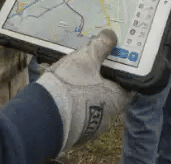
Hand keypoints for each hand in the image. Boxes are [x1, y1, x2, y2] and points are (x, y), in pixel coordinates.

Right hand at [36, 29, 129, 154]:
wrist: (43, 117)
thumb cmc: (70, 87)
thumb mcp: (86, 59)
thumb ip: (100, 47)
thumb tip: (111, 36)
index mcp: (117, 99)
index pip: (127, 84)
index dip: (121, 71)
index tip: (114, 61)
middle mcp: (108, 117)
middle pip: (110, 95)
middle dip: (102, 81)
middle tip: (92, 66)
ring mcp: (92, 128)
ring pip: (94, 106)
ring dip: (87, 94)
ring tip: (75, 79)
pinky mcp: (76, 134)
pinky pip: (80, 116)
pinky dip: (76, 105)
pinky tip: (66, 94)